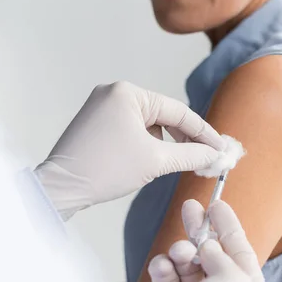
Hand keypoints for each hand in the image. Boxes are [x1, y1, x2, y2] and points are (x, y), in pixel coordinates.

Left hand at [35, 81, 224, 213]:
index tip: (221, 148)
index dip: (203, 132)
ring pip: (149, 123)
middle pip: (164, 115)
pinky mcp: (97, 121)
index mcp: (128, 93)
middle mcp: (114, 92)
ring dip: (167, 142)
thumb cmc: (105, 170)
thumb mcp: (157, 161)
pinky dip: (148, 143)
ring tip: (180, 162)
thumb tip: (216, 155)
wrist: (60, 189)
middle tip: (206, 158)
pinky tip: (155, 160)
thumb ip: (192, 154)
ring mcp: (103, 106)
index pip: (178, 111)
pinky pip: (133, 128)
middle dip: (186, 138)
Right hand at [146, 200, 275, 281]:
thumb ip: (222, 257)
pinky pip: (166, 279)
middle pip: (212, 254)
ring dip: (181, 252)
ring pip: (187, 264)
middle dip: (200, 230)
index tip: (216, 204)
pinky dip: (162, 268)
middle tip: (189, 208)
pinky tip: (163, 268)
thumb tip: (207, 246)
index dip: (228, 225)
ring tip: (179, 253)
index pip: (241, 251)